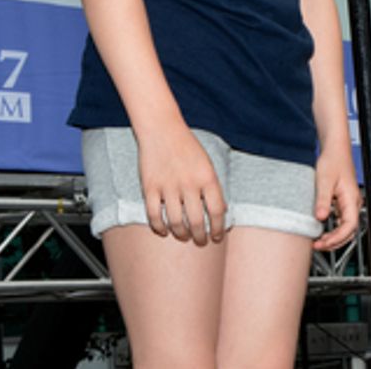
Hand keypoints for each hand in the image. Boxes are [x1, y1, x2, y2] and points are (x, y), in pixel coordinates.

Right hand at [136, 126, 225, 244]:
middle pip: (196, 222)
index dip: (218, 228)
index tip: (217, 237)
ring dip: (181, 235)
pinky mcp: (149, 187)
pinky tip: (164, 231)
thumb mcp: (207, 164)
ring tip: (184, 237)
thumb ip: (213, 187)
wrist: (162, 129)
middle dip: (200, 237)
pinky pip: (153, 215)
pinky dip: (159, 227)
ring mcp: (168, 187)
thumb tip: (220, 212)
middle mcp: (189, 184)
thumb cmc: (187, 146)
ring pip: (175, 222)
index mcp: (207, 177)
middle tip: (201, 242)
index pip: (217, 212)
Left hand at [312, 146, 362, 250]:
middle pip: (349, 231)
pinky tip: (321, 230)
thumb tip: (321, 217)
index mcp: (351, 199)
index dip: (337, 238)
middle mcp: (353, 203)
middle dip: (335, 242)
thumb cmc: (333, 160)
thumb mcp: (324, 181)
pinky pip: (341, 221)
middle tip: (318, 246)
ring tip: (319, 241)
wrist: (335, 149)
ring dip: (334, 237)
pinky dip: (333, 229)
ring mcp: (349, 203)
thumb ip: (323, 200)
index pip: (350, 226)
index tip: (323, 242)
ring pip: (346, 227)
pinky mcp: (343, 201)